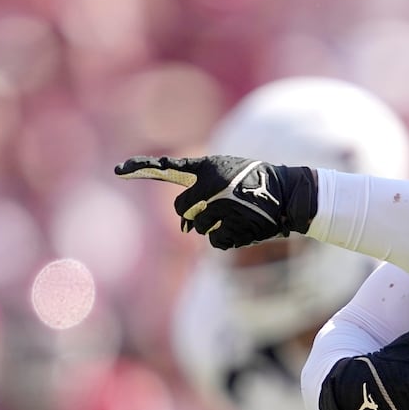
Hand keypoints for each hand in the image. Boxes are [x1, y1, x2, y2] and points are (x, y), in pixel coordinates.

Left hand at [114, 154, 318, 248]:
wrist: (291, 196)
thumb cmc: (256, 185)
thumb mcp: (229, 174)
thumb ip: (201, 191)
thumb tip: (184, 226)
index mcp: (208, 167)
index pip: (167, 167)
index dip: (140, 167)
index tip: (118, 170)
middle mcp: (211, 185)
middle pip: (181, 210)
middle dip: (194, 214)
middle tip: (217, 209)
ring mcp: (222, 207)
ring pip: (198, 228)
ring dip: (214, 226)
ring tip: (238, 215)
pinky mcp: (232, 227)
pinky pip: (215, 242)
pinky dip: (228, 238)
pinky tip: (244, 227)